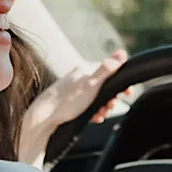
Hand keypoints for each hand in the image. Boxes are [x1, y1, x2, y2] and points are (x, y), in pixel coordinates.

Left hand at [19, 49, 129, 167]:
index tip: (128, 93)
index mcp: (86, 70)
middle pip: (104, 86)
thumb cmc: (67, 101)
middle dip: (110, 98)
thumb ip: (107, 70)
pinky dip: (94, 112)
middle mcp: (80, 77)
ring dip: (103, 107)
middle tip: (109, 107)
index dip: (120, 82)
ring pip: (97, 97)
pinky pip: (88, 106)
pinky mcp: (71, 102)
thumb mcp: (91, 84)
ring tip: (100, 114)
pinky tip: (93, 118)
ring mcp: (75, 90)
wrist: (44, 117)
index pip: (110, 70)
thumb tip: (122, 53)